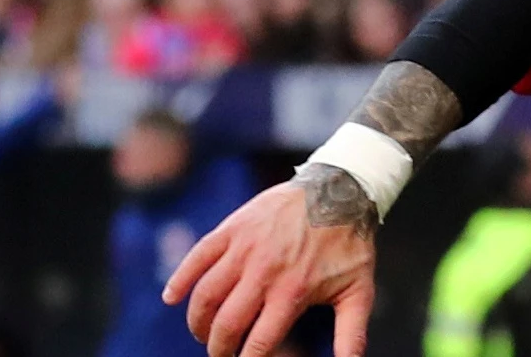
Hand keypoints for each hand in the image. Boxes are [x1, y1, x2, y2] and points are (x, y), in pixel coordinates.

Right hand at [163, 169, 376, 356]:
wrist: (340, 189)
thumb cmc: (350, 243)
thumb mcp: (359, 290)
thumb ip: (352, 333)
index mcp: (293, 292)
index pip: (258, 344)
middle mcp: (265, 272)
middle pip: (226, 325)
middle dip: (218, 348)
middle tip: (221, 353)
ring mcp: (245, 248)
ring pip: (206, 296)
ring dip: (198, 322)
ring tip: (203, 333)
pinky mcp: (233, 228)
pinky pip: (198, 257)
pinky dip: (180, 279)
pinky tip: (171, 298)